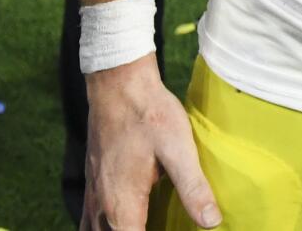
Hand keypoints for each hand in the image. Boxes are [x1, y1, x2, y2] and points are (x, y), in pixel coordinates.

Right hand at [82, 55, 218, 229]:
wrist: (119, 85)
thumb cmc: (150, 115)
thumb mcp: (179, 150)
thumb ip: (193, 188)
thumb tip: (211, 221)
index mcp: (122, 206)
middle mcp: (101, 206)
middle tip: (161, 225)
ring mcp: (93, 194)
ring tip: (142, 225)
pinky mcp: (92, 181)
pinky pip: (90, 219)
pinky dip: (103, 227)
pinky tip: (122, 221)